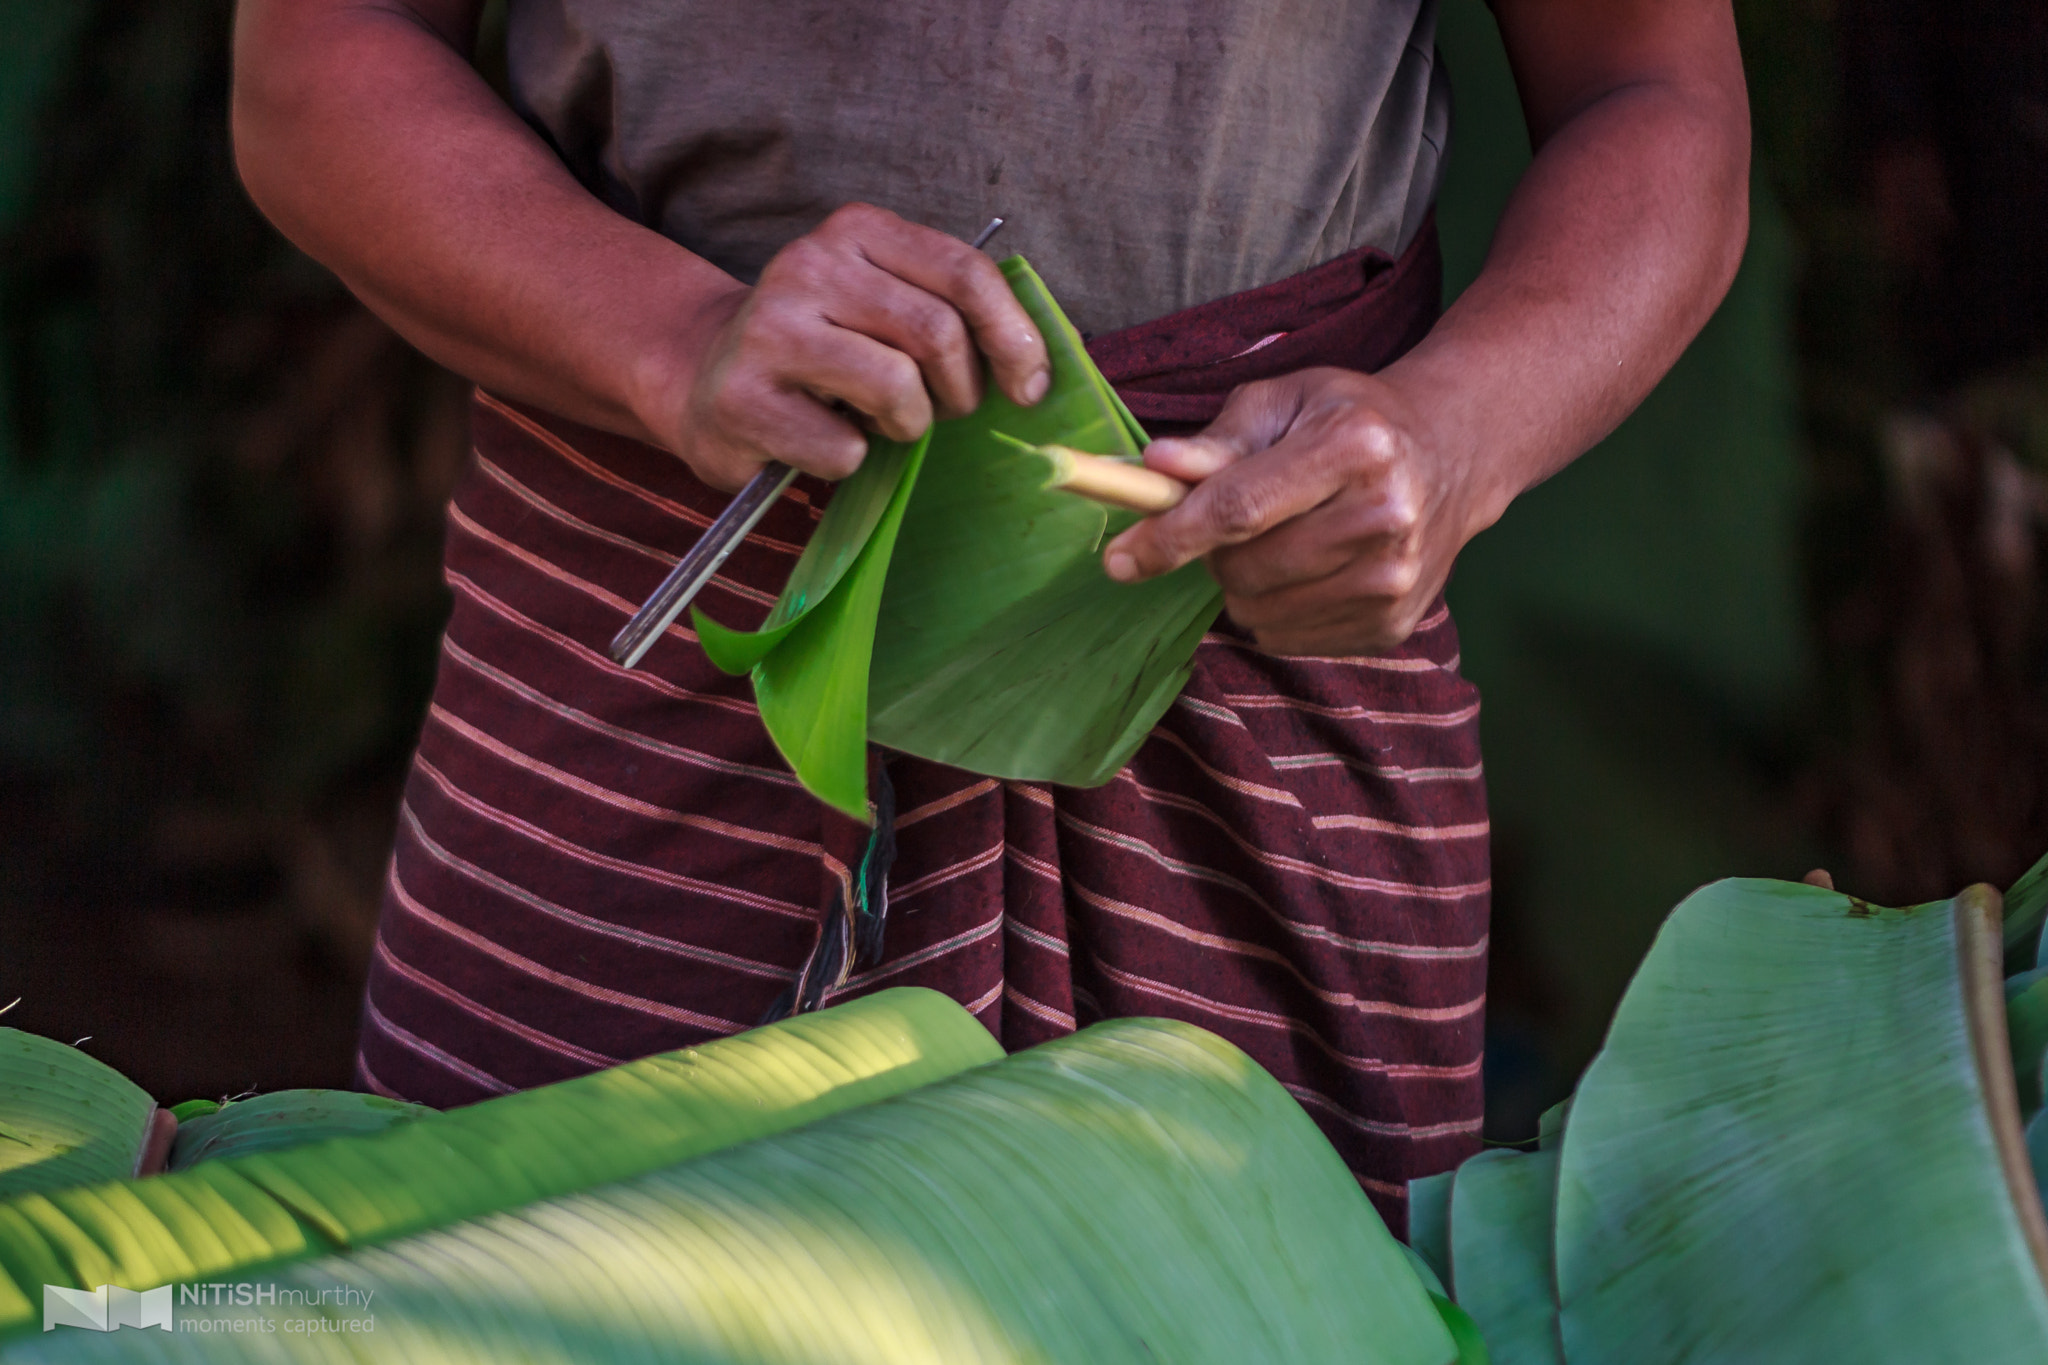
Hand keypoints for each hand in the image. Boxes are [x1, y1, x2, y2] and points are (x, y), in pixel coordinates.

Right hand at [651, 204, 1050, 489]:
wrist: (705, 380)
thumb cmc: (822, 350)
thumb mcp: (883, 304)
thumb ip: (949, 309)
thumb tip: (1035, 365)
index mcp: (856, 230)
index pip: (965, 272)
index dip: (1014, 337)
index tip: (1029, 387)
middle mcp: (808, 264)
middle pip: (937, 334)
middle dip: (958, 392)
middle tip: (939, 411)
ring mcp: (770, 330)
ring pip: (897, 388)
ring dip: (906, 426)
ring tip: (876, 422)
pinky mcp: (744, 399)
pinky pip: (846, 450)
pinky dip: (851, 461)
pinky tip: (818, 439)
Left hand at [1101, 368, 1494, 656]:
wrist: (1453, 457)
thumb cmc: (1351, 419)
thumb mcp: (1287, 400)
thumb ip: (1218, 439)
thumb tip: (1154, 469)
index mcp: (1355, 447)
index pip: (1240, 509)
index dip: (1170, 537)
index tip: (1118, 558)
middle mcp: (1385, 518)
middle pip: (1244, 568)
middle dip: (1212, 551)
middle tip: (1234, 518)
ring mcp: (1394, 581)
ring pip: (1257, 611)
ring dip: (1242, 582)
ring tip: (1279, 538)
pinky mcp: (1392, 626)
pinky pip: (1286, 637)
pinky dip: (1274, 608)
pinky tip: (1308, 568)